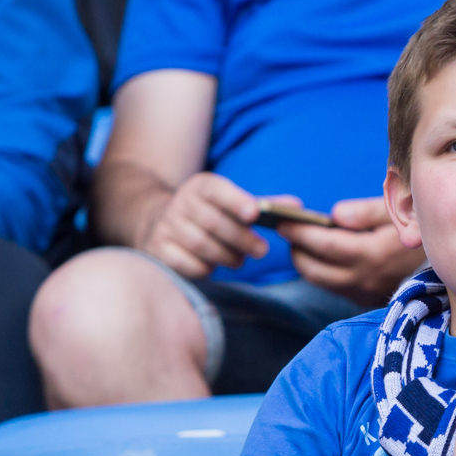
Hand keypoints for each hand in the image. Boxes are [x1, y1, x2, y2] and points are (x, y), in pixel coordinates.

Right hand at [136, 172, 276, 277]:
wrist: (163, 222)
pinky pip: (185, 264)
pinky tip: (214, 266)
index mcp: (202, 187)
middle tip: (262, 250)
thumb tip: (297, 207)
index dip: (236, 202)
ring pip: (201, 245)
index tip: (254, 214)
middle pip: (214, 223)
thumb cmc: (213, 215)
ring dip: (227, 256)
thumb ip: (265, 206)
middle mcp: (180, 203)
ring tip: (240, 260)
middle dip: (242, 239)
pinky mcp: (158, 249)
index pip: (218, 190)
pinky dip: (205, 269)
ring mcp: (166, 226)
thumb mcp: (235, 204)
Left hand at [279, 197, 426, 307]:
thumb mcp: (400, 210)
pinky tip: (324, 256)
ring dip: (306, 262)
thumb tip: (334, 215)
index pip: (325, 245)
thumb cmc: (422, 227)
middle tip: (287, 231)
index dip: (299, 232)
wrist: (449, 258)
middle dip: (296, 249)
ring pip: (321, 282)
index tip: (282, 220)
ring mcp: (367, 292)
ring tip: (301, 243)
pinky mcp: (368, 299)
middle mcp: (367, 279)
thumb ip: (365, 212)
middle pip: (314, 270)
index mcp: (374, 254)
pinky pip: (336, 287)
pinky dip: (324, 272)